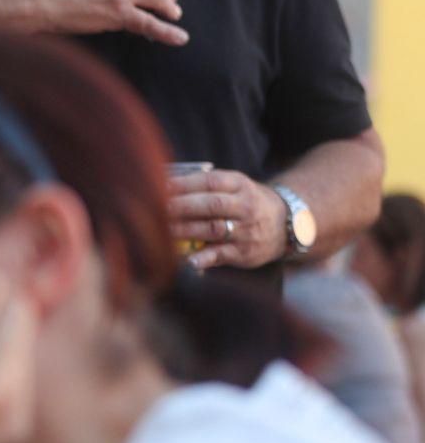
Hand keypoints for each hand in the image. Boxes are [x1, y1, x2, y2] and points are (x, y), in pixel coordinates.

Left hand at [169, 169, 287, 268]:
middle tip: (155, 208)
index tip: (158, 185)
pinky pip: (221, 255)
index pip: (209, 181)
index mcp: (239, 185)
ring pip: (213, 229)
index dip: (183, 184)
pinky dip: (204, 258)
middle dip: (180, 206)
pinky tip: (188, 260)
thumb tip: (163, 182)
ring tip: (162, 229)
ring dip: (185, 230)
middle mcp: (245, 206)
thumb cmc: (246, 201)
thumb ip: (205, 184)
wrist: (287, 225)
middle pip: (210, 205)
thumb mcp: (235, 185)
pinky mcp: (244, 252)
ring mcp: (246, 231)